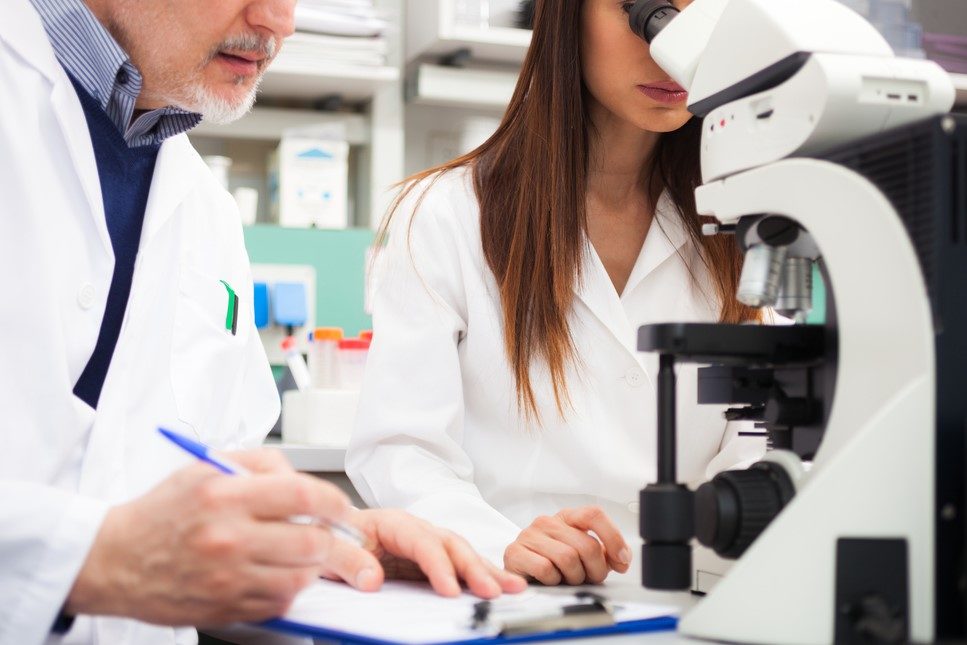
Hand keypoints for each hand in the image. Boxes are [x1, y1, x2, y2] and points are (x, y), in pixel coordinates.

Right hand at [67, 449, 352, 625]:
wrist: (115, 558)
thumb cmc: (164, 510)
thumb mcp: (208, 465)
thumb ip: (262, 463)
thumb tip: (304, 479)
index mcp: (225, 495)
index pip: (304, 496)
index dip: (335, 503)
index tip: (341, 508)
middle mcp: (228, 538)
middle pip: (312, 542)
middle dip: (330, 538)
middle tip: (326, 534)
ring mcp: (227, 578)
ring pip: (301, 577)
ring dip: (311, 565)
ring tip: (296, 552)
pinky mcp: (225, 607)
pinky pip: (280, 602)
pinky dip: (288, 588)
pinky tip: (274, 572)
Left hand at [317, 509, 526, 598]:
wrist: (323, 539)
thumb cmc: (327, 542)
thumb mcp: (327, 552)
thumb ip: (346, 561)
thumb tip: (371, 578)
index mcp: (391, 522)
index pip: (421, 541)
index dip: (437, 565)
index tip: (448, 589)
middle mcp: (414, 529)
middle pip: (450, 544)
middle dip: (473, 568)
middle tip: (491, 592)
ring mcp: (425, 544)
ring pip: (461, 553)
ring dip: (487, 570)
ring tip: (514, 587)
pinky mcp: (428, 561)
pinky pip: (458, 566)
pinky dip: (481, 575)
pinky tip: (502, 585)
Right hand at [503, 507, 630, 584]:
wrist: (519, 572)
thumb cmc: (553, 562)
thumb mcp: (582, 554)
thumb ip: (604, 554)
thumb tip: (622, 558)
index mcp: (567, 517)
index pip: (594, 515)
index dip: (613, 537)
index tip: (622, 559)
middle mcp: (548, 522)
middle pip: (587, 545)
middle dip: (596, 569)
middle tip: (591, 578)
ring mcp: (530, 535)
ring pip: (568, 558)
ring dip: (574, 577)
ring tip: (567, 579)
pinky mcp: (515, 552)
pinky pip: (546, 569)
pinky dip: (553, 581)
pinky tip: (550, 580)